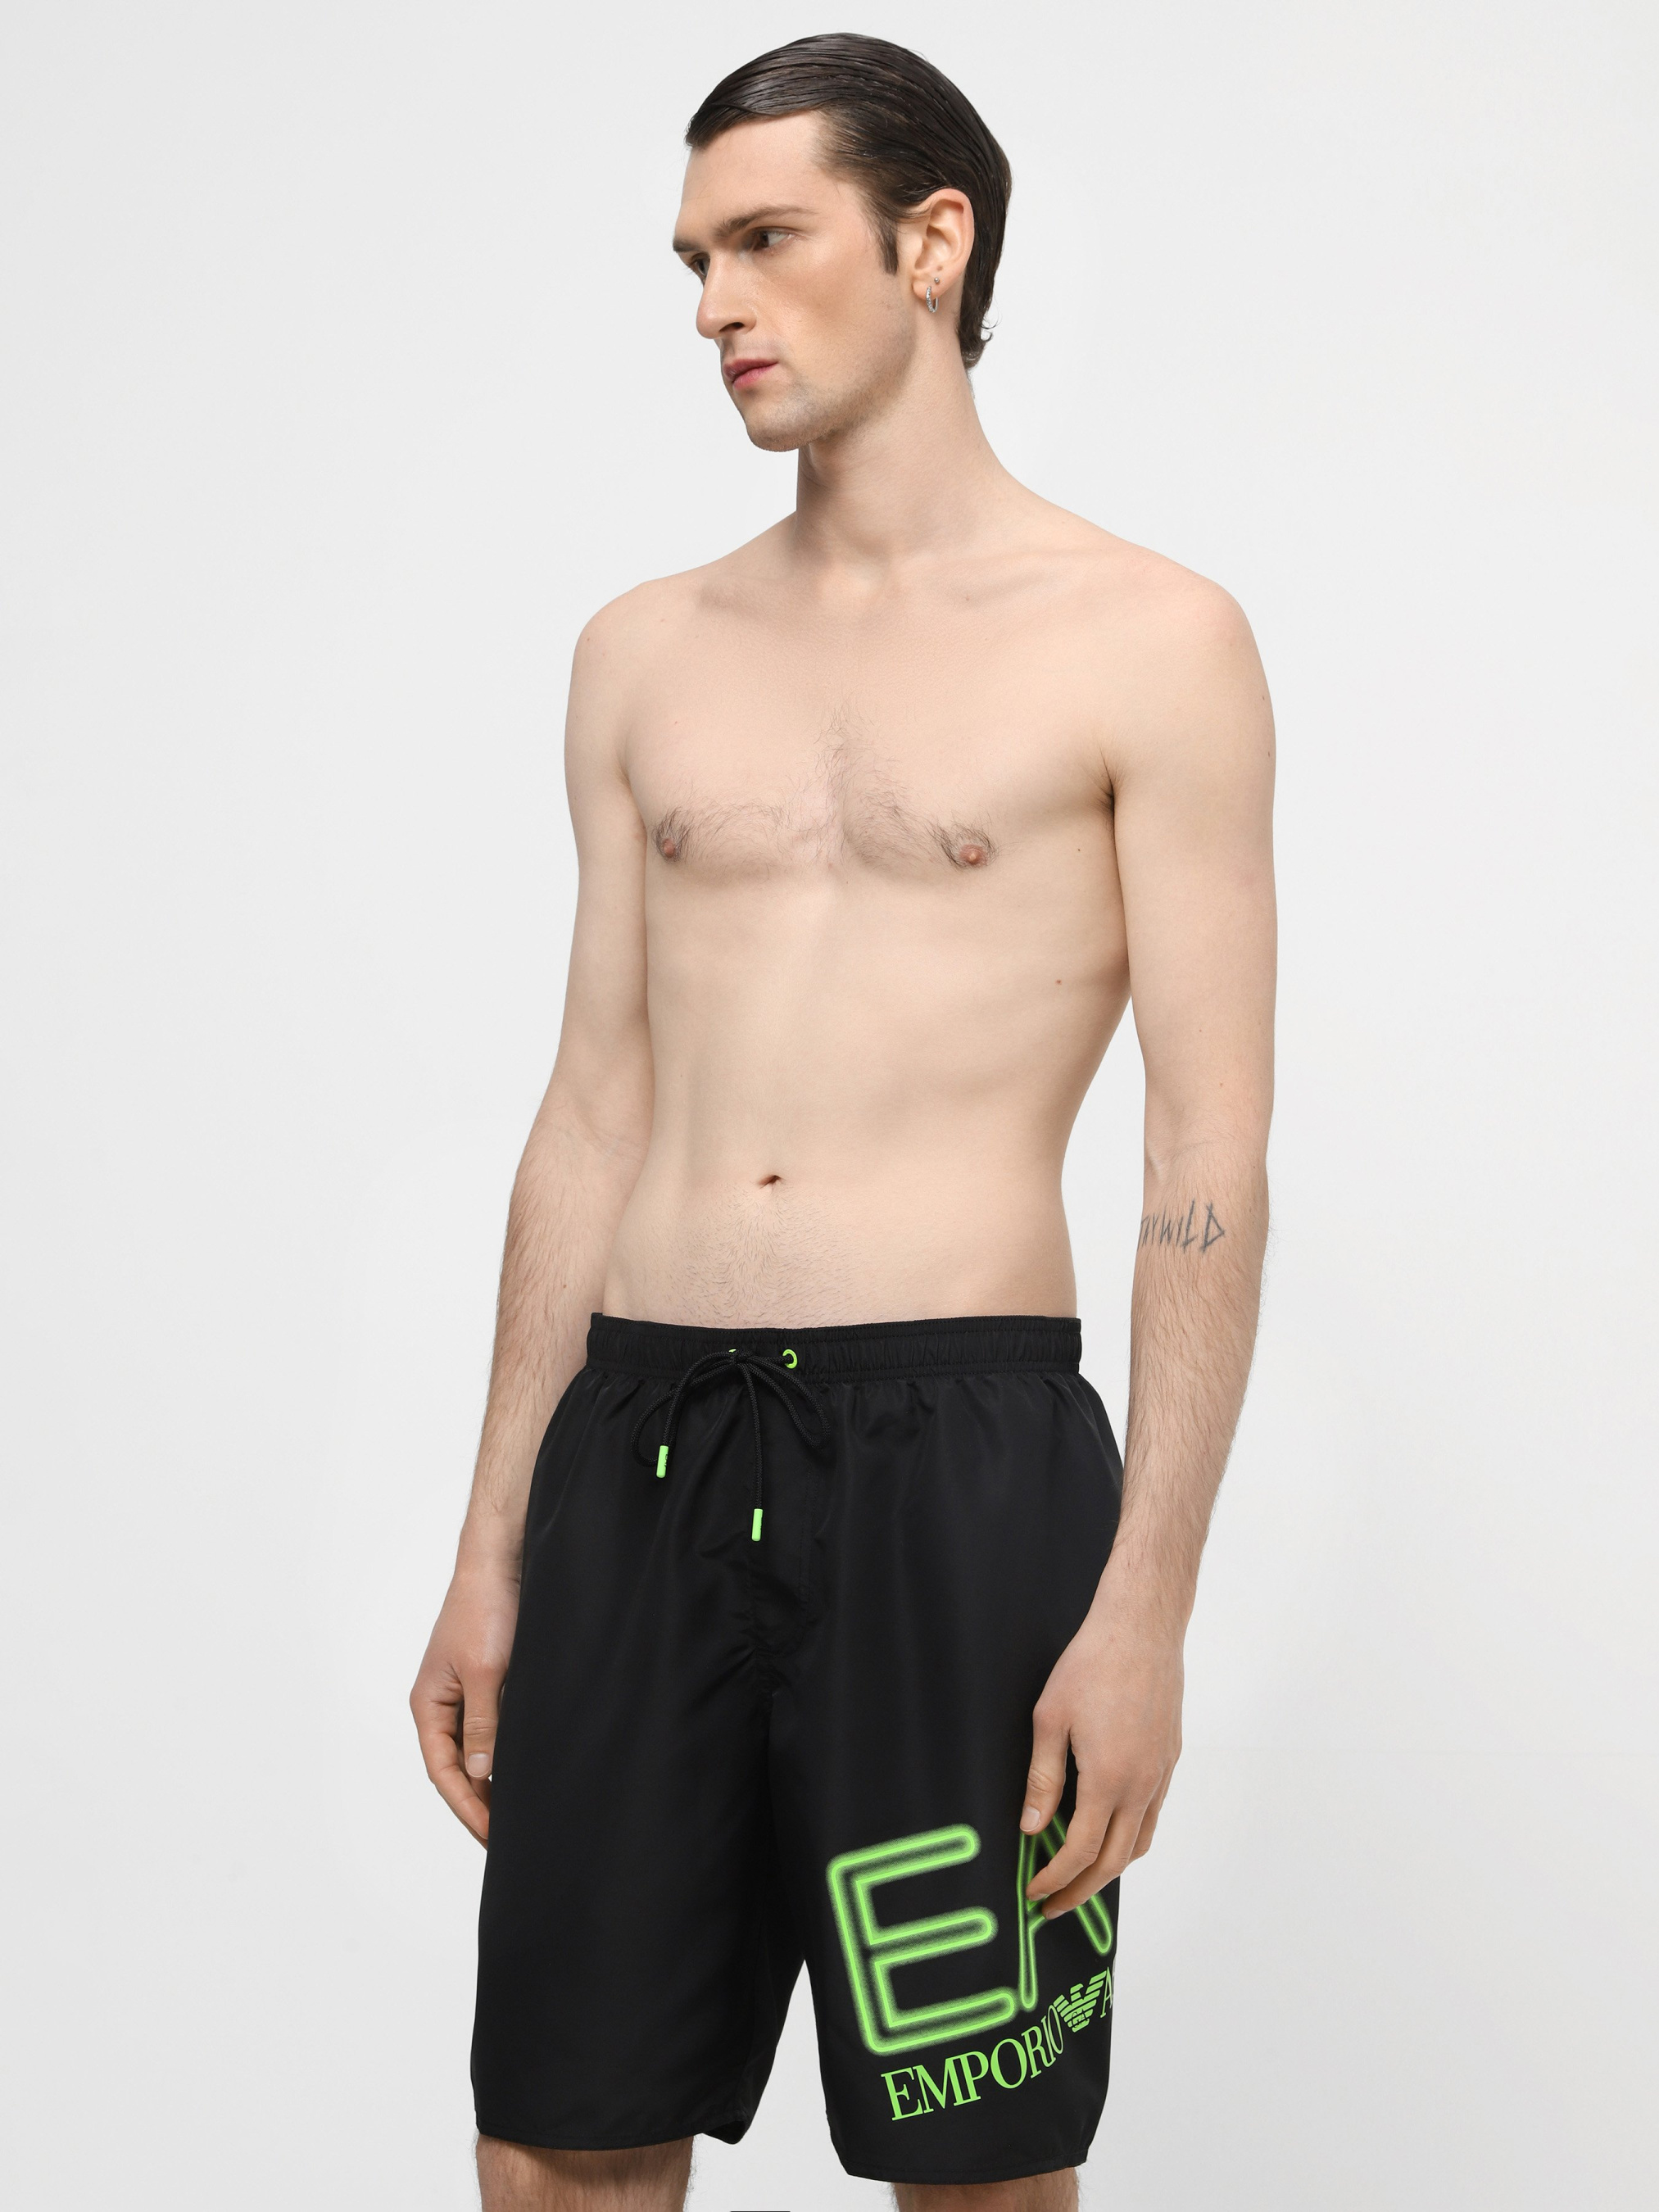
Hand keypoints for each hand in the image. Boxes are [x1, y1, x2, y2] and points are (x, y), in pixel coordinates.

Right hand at [410, 1559, 519, 1845]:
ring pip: (475, 1751)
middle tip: (506, 1838)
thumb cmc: (485, 1610)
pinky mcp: (488, 1682)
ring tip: (516, 1815)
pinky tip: (523, 1771)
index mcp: (429, 1704)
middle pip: (455, 1767)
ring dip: (491, 1781)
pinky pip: (491, 1729)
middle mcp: (442, 1704)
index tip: (491, 1835)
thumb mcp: (486, 1671)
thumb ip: (483, 1723)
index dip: (467, 1806)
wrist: (501, 1562)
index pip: (442, 1771)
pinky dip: (503, 1753)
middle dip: (478, 1803)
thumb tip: (479, 1773)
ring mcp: (464, 1693)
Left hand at [1020, 1595, 1183, 1916]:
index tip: (1035, 1890)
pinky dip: (1130, 1838)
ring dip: (1110, 1870)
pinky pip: (1152, 1815)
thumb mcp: (1049, 1719)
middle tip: (1054, 1906)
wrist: (1142, 1629)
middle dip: (1082, 1891)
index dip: (1056, 1878)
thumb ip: (1042, 1778)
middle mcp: (1141, 1784)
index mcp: (1108, 1779)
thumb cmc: (1092, 1665)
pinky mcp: (1169, 1758)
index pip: (1081, 1851)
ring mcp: (1160, 1773)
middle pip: (1115, 1861)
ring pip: (1139, 1842)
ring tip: (1080, 1879)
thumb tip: (1032, 1827)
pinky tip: (1110, 1831)